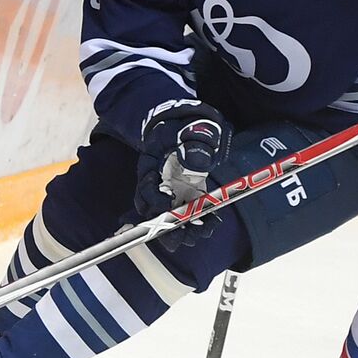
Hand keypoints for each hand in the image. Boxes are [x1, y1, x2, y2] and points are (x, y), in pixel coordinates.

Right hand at [135, 99, 232, 247]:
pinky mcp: (186, 196)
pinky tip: (212, 222)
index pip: (145, 188)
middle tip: (184, 233)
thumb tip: (194, 164)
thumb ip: (193, 143)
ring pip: (170, 218)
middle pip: (154, 212)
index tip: (167, 205)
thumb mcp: (191, 128)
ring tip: (204, 229)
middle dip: (168, 227)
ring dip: (184, 230)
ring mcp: (171, 191)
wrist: (187, 124)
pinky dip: (198, 222)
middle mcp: (157, 183)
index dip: (154, 200)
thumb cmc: (186, 125)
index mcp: (151, 165)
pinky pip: (188, 214)